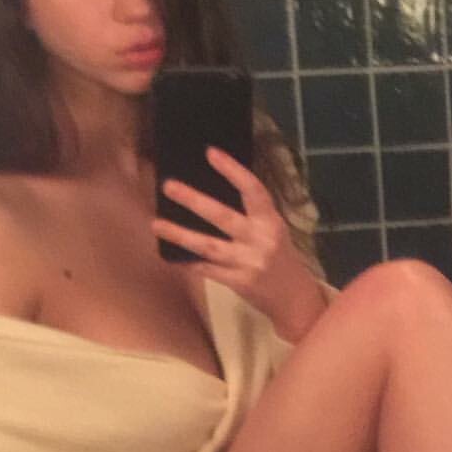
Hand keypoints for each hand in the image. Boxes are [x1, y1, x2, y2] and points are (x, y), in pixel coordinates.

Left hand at [152, 146, 322, 327]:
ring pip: (209, 246)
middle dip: (194, 201)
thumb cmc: (280, 258)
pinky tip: (170, 255)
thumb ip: (251, 214)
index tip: (211, 152)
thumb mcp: (273, 231)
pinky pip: (208, 270)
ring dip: (180, 234)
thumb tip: (212, 189)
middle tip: (168, 185)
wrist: (294, 299)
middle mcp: (261, 240)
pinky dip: (188, 262)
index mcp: (271, 222)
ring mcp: (249, 263)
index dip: (233, 171)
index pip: (253, 191)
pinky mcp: (239, 283)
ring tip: (157, 224)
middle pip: (223, 217)